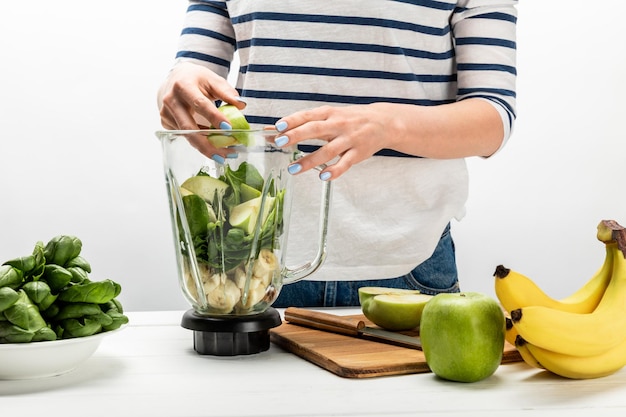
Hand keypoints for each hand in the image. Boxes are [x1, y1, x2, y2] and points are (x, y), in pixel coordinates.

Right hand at [157, 62, 244, 161]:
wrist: (176, 78)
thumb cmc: (197, 79)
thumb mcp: (213, 79)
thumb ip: (226, 92)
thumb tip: (241, 105)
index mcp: (183, 85)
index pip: (199, 103)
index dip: (213, 117)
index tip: (228, 128)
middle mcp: (171, 100)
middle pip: (188, 127)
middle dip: (207, 144)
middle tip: (225, 154)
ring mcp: (166, 114)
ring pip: (187, 136)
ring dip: (206, 147)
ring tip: (224, 154)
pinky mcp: (166, 123)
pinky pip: (186, 136)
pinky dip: (200, 142)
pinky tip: (213, 146)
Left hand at [273, 104, 394, 180]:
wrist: (383, 122)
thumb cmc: (349, 119)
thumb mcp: (329, 116)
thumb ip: (304, 124)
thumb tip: (274, 132)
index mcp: (329, 113)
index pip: (307, 115)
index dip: (292, 121)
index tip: (277, 127)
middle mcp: (338, 124)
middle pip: (315, 129)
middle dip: (297, 135)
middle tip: (280, 142)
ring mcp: (349, 139)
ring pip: (327, 150)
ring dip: (309, 160)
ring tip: (292, 169)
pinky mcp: (358, 153)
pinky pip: (345, 163)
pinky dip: (334, 171)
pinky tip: (322, 176)